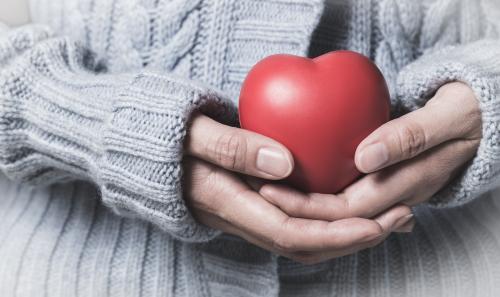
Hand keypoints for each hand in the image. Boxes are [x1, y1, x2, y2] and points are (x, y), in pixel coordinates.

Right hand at [183, 113, 412, 263]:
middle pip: (306, 245)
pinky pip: (298, 223)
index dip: (337, 234)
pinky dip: (331, 221)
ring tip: (391, 215)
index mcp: (229, 204)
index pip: (292, 233)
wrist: (145, 151)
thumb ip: (232, 148)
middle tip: (401, 216)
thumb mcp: (194, 134)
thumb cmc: (168, 137)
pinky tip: (355, 205)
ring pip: (305, 239)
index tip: (377, 222)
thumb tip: (283, 163)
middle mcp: (242, 219)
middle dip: (356, 238)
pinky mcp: (255, 206)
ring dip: (349, 232)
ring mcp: (249, 216)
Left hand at [257, 82, 480, 223]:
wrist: (479, 118)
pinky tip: (294, 185)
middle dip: (294, 211)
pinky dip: (318, 195)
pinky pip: (346, 195)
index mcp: (409, 184)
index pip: (348, 209)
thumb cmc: (465, 112)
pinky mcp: (382, 182)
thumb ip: (409, 136)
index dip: (307, 205)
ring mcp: (389, 193)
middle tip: (256, 192)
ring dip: (303, 208)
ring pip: (339, 213)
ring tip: (267, 193)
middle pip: (336, 217)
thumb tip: (366, 158)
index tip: (270, 189)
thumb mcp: (448, 116)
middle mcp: (396, 198)